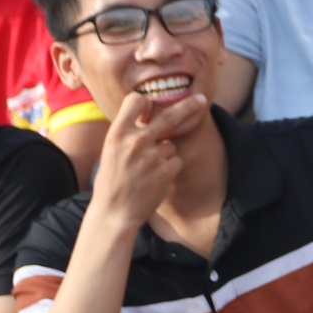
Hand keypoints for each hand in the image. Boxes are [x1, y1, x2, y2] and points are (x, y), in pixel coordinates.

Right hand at [90, 90, 207, 226]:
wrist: (114, 212)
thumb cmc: (112, 181)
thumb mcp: (110, 150)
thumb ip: (128, 133)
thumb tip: (148, 118)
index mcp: (117, 133)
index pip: (136, 100)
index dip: (145, 102)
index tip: (151, 105)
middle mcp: (136, 141)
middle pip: (169, 115)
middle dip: (188, 106)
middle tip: (201, 100)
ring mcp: (153, 156)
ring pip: (171, 145)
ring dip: (165, 154)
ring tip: (147, 170)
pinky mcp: (166, 171)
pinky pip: (176, 161)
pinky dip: (169, 168)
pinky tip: (154, 179)